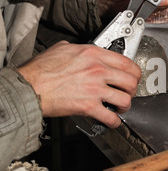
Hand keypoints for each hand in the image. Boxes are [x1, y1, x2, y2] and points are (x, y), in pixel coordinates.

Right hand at [18, 41, 140, 127]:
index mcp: (94, 54)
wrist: (29, 87)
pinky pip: (111, 117)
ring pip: (125, 99)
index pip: (127, 62)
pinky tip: (112, 120)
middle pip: (131, 81)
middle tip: (128, 93)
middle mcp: (97, 70)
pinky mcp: (88, 106)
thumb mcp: (64, 48)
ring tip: (120, 107)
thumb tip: (87, 52)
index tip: (133, 77)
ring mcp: (94, 89)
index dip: (134, 73)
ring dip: (126, 106)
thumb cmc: (42, 70)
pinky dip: (114, 121)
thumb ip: (81, 49)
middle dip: (133, 90)